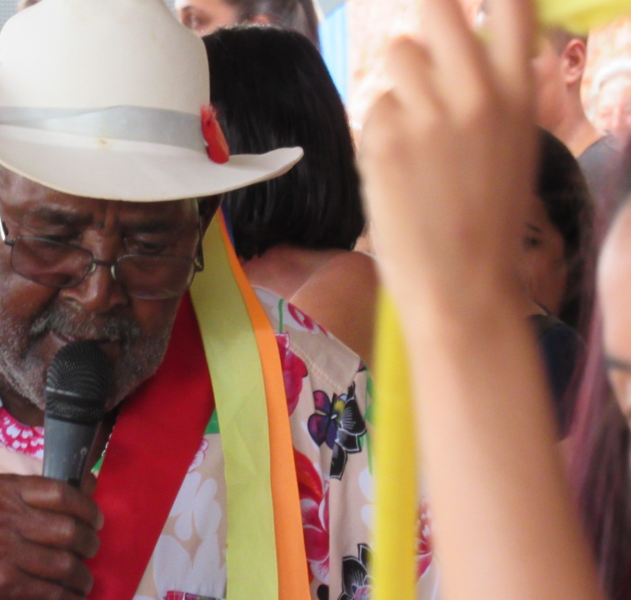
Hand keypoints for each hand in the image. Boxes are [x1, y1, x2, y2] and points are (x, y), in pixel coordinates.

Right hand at [0, 474, 102, 599]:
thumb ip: (34, 492)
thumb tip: (89, 485)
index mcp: (3, 490)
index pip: (62, 493)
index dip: (88, 508)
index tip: (96, 519)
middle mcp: (3, 517)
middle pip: (69, 530)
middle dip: (90, 544)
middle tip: (92, 549)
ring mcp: (3, 551)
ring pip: (64, 565)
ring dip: (82, 576)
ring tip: (83, 578)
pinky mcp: (2, 583)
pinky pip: (49, 592)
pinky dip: (67, 596)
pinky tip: (70, 595)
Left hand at [359, 0, 536, 321]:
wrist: (460, 287)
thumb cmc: (486, 223)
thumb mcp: (512, 148)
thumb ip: (495, 95)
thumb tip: (469, 47)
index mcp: (520, 96)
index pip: (512, 6)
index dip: (484, 2)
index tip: (470, 11)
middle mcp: (476, 94)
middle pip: (438, 7)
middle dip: (427, 26)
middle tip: (424, 59)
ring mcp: (427, 115)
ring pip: (398, 53)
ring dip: (400, 81)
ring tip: (410, 127)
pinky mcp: (384, 139)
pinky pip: (375, 106)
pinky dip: (379, 129)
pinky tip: (394, 168)